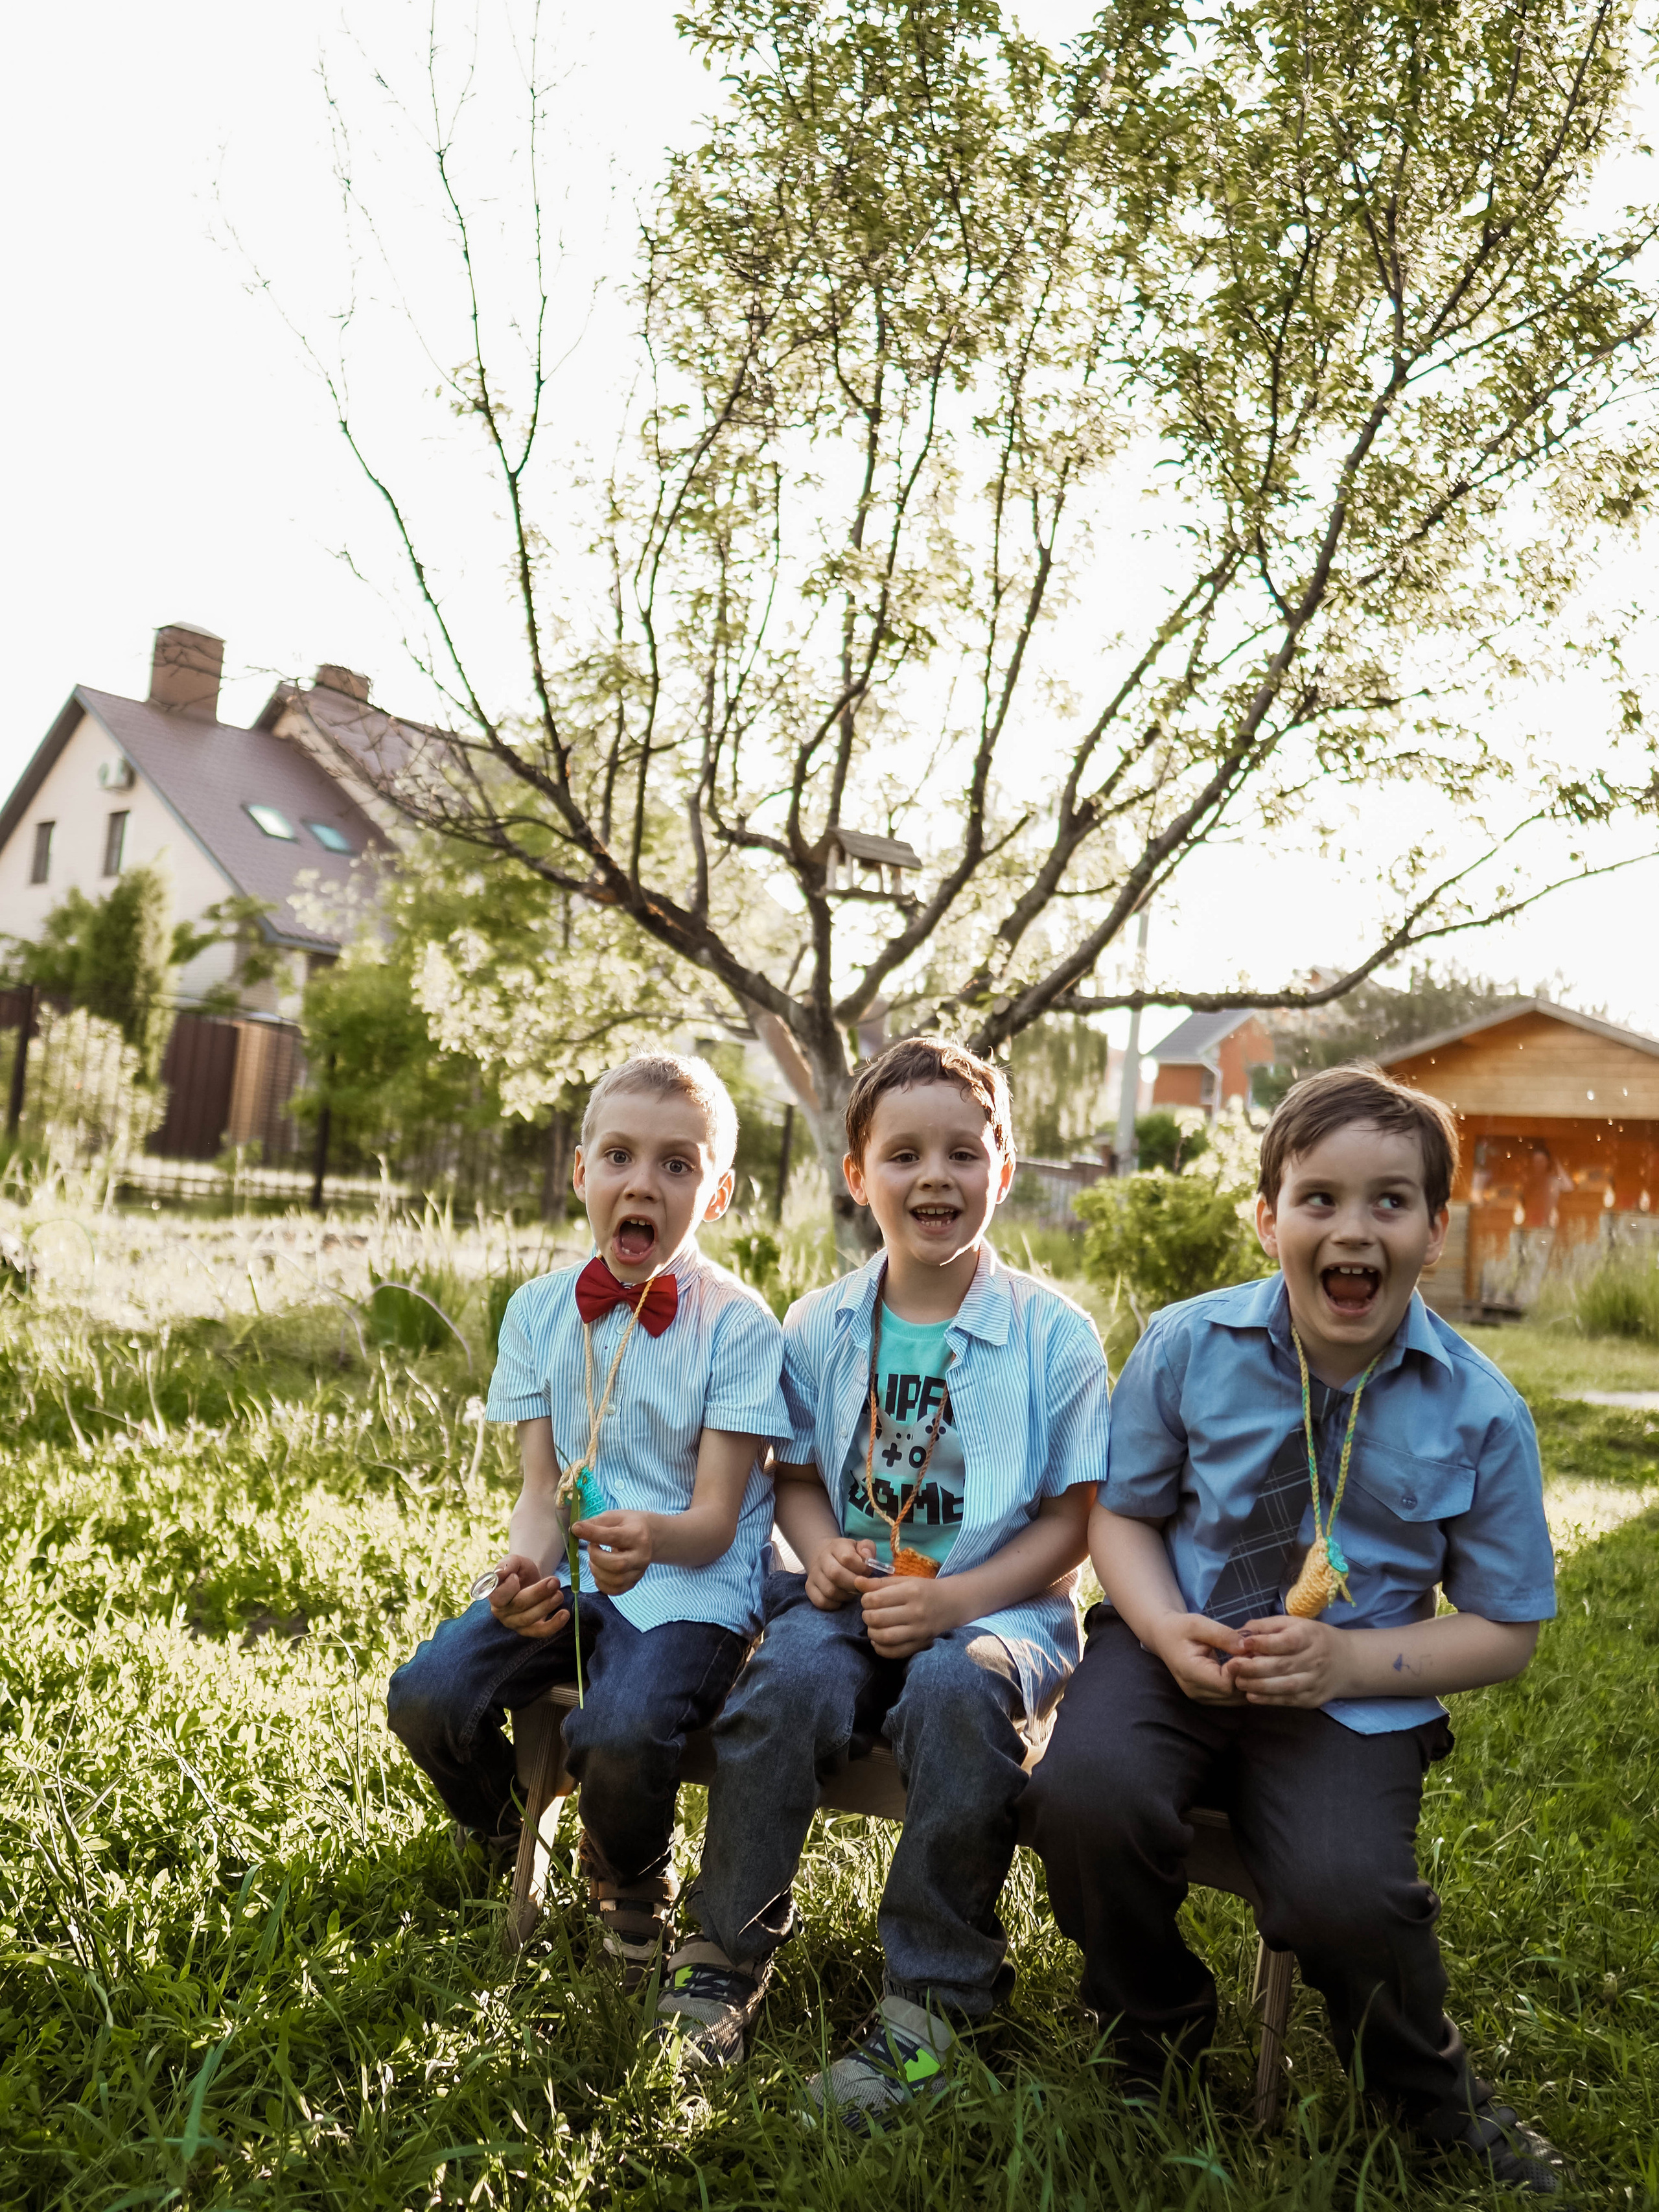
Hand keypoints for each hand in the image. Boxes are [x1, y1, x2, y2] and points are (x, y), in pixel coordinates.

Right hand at [486, 1552, 569, 1640]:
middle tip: (554, 1581)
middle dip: (538, 1593)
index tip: (516, 1576)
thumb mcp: (514, 1561)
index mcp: (494, 1595)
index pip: (498, 1597)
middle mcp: (502, 1612)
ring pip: (529, 1620)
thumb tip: (500, 1573)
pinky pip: (540, 1632)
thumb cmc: (519, 1571)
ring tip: (559, 1594)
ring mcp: (516, 1623)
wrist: (531, 1579)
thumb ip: (506, 1565)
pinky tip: (564, 1614)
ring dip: (546, 1607)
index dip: (508, 1587)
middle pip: (519, 1606)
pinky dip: (554, 1625)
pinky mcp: (531, 1629)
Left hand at [571, 1510, 652, 1594]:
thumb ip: (597, 1522)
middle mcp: (642, 1556)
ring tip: (594, 1560)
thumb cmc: (629, 1525)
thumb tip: (576, 1529)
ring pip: (615, 1580)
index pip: (614, 1536)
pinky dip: (601, 1583)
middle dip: (596, 1557)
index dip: (593, 1533)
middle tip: (591, 1548)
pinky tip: (599, 1571)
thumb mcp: (615, 1517)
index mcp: (638, 1535)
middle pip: (617, 1565)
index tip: (576, 1529)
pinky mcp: (633, 1582)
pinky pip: (615, 1591)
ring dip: (597, 1571)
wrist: (650, 1537)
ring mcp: (639, 1572)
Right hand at [804, 1536, 879, 1611]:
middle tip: (861, 1587)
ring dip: (845, 1596)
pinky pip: (821, 1602)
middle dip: (853, 1585)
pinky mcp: (809, 1588)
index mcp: (836, 1547)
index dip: (860, 1568)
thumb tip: (866, 1557)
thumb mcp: (860, 1546)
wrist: (826, 1557)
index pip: (847, 1558)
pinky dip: (834, 1604)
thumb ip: (867, 1548)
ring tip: (852, 1592)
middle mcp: (822, 1559)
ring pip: (829, 1591)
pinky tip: (841, 1599)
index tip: (867, 1572)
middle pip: (835, 1574)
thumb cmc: (849, 1555)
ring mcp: (814, 1574)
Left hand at [859, 1572, 959, 1658]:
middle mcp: (916, 1612)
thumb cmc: (923, 1590)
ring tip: (873, 1627)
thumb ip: (879, 1583)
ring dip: (872, 1633)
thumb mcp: (903, 1581)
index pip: (876, 1599)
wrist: (950, 1604)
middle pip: (878, 1619)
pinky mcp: (920, 1644)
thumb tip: (856, 1582)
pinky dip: (881, 1648)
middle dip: (867, 1616)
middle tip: (869, 1614)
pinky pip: (895, 1652)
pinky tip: (879, 1640)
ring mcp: (919, 1631)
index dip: (865, 1601)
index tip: (868, 1600)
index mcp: (911, 1591)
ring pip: (885, 1637)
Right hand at [1148, 1611, 1247, 1704]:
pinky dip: (1241, 1685)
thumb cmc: (1180, 1628)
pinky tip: (1244, 1668)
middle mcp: (1195, 1690)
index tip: (1249, 1651)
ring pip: (1235, 1699)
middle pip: (1233, 1695)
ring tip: (1252, 1661)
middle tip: (1257, 1655)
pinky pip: (1231, 1697)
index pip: (1225, 1684)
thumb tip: (1246, 1646)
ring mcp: (1200, 1697)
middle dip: (1248, 1676)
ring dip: (1247, 1682)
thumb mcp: (1198, 1623)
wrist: (1164, 1637)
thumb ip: (1222, 1635)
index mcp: (1190, 1672)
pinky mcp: (1206, 1697)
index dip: (1241, 1670)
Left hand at [1222, 1615, 1346, 1706]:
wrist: (1347, 1662)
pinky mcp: (1313, 1699)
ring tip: (1239, 1682)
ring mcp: (1315, 1682)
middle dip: (1254, 1667)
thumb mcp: (1293, 1623)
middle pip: (1283, 1666)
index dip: (1263, 1643)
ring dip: (1259, 1686)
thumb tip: (1240, 1633)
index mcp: (1309, 1636)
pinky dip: (1269, 1700)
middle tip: (1233, 1666)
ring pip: (1285, 1686)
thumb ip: (1266, 1626)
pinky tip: (1252, 1696)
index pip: (1286, 1641)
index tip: (1243, 1644)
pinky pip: (1289, 1700)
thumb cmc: (1312, 1638)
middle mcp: (1314, 1660)